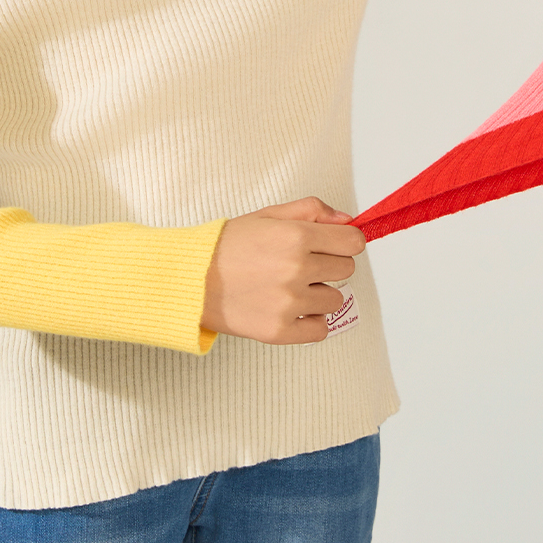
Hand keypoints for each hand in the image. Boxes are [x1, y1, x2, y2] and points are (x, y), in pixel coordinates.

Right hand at [201, 197, 365, 344]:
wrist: (189, 280)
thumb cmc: (226, 246)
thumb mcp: (267, 215)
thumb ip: (310, 211)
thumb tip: (347, 220)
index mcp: (295, 236)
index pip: (353, 242)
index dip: (344, 241)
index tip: (333, 245)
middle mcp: (296, 269)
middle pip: (347, 269)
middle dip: (329, 265)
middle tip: (302, 265)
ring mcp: (289, 302)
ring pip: (335, 300)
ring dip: (318, 293)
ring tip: (289, 287)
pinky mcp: (280, 331)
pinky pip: (320, 329)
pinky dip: (310, 321)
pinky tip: (291, 309)